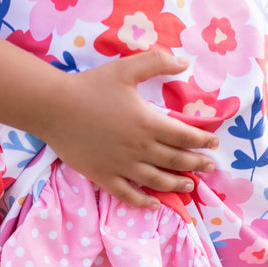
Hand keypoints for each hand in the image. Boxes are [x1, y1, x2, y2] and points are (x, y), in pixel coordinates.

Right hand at [40, 49, 218, 207]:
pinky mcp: (103, 176)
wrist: (53, 107)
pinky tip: (154, 204)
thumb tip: (185, 63)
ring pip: (156, 180)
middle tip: (209, 167)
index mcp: (148, 123)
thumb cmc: (90, 86)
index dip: (203, 140)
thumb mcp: (126, 67)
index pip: (184, 136)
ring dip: (176, 184)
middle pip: (175, 160)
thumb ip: (158, 62)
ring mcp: (121, 166)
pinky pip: (127, 195)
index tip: (214, 143)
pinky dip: (143, 202)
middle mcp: (139, 149)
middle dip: (196, 164)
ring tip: (189, 185)